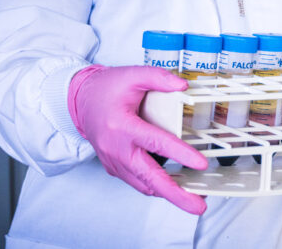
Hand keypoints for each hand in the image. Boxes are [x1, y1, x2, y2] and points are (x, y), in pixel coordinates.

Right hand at [68, 65, 208, 213]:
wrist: (80, 102)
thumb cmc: (105, 89)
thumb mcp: (131, 75)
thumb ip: (158, 78)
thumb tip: (183, 86)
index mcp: (121, 126)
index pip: (155, 143)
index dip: (180, 155)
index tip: (201, 164)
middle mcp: (116, 149)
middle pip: (150, 178)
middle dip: (176, 195)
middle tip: (198, 207)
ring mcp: (114, 162)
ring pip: (144, 185)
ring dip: (169, 194)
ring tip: (194, 199)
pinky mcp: (115, 168)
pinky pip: (138, 182)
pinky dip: (156, 186)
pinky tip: (175, 186)